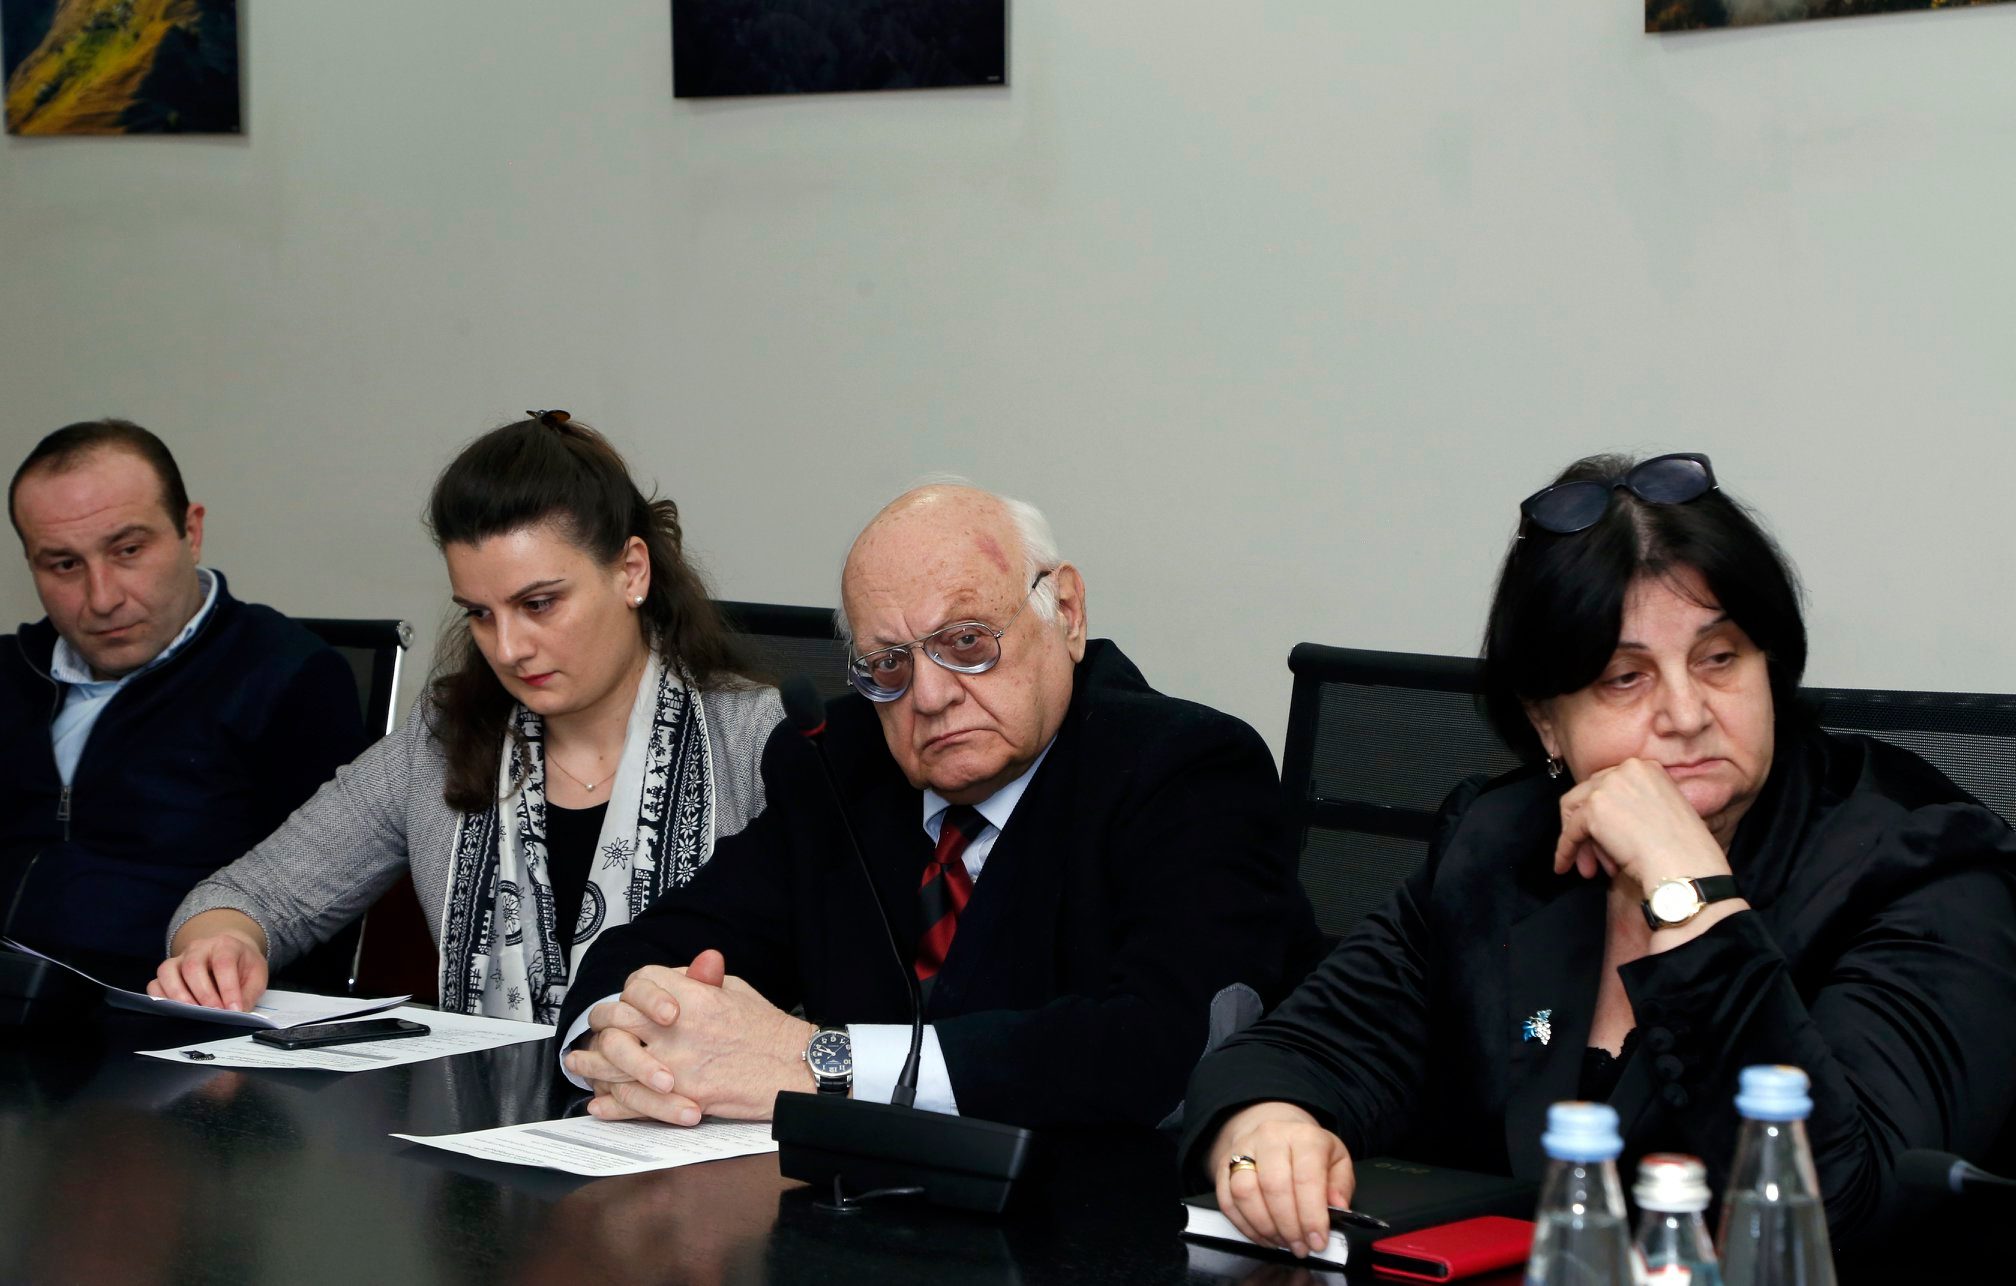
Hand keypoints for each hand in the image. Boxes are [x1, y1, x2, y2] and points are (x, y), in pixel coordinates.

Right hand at [149, 911, 268, 1011]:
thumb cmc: (242, 966)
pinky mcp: (166, 972)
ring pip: (167, 972)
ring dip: (178, 996)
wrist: (229, 952)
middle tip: (214, 1013)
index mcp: (224, 945)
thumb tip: (239, 1013)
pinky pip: (155, 983)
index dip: (228, 988)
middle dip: (203, 994)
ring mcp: (179, 958)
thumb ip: (249, 994)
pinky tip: (175, 1011)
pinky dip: (161, 998)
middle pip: (192, 967)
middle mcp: (198, 948)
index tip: (234, 1009)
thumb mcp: (256, 976)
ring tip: (193, 1013)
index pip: (223, 963)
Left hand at [565, 949, 814, 1124]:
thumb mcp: (735, 990)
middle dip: (600, 1026)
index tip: (627, 1002)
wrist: (793, 1068)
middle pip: (616, 1019)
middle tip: (592, 1034)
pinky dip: (613, 1105)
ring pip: (615, 1062)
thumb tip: (680, 974)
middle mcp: (677, 1026)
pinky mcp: (682, 1096)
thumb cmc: (768, 1030)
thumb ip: (701, 981)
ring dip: (592, 1065)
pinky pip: (634, 1101)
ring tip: (579, 1067)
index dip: (630, 993)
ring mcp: (676, 1063)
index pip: (640, 983)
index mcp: (692, 994)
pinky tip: (600, 1105)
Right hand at [1208, 1102, 1355, 1258]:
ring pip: (1244, 1193)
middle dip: (1288, 1226)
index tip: (1317, 1240)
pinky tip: (1263, 1235)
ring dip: (1264, 1227)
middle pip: (1273, 1187)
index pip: (1306, 1178)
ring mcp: (1242, 1150)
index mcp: (1303, 1136)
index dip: (1312, 1216)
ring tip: (1282, 1241)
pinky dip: (1244, 1226)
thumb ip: (1341, 1184)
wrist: (1277, 1131)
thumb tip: (1337, 1206)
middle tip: (1300, 1246)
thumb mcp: (1337, 1160)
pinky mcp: (1223, 1166)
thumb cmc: (1308, 1151)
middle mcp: (1270, 1137)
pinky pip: (1227, 1201)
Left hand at [1553, 758, 1730, 899]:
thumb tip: (1601, 822)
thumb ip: (1631, 805)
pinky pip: (1570, 832)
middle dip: (1588, 828)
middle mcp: (1625, 769)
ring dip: (1579, 841)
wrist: (1687, 867)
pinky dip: (1565, 850)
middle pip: (1589, 795)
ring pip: (1576, 812)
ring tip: (1587, 868)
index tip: (1607, 837)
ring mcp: (1608, 787)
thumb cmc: (1682, 851)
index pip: (1609, 785)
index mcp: (1646, 767)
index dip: (1604, 814)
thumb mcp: (1660, 812)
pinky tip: (1564, 866)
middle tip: (1593, 858)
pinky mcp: (1593, 809)